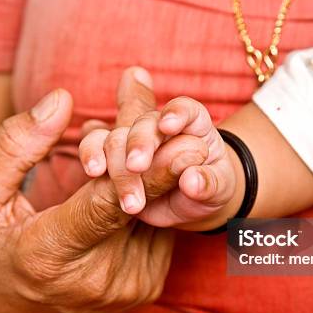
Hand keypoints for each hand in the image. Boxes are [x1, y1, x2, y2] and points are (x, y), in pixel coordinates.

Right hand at [0, 84, 206, 312]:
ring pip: (158, 213)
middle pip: (141, 203)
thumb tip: (62, 99)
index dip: (147, 174)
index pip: (104, 208)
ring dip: (159, 176)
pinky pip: (160, 230)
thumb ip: (13, 146)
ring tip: (154, 145)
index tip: (183, 144)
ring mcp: (128, 287)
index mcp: (48, 253)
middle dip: (159, 156)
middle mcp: (97, 277)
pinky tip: (143, 182)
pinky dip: (156, 200)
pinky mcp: (147, 288)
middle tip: (175, 122)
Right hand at [78, 69, 239, 229]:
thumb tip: (191, 182)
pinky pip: (95, 148)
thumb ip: (208, 183)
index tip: (167, 126)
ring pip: (116, 137)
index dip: (176, 114)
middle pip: (145, 123)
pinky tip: (94, 172)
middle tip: (137, 166)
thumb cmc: (211, 186)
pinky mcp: (113, 159)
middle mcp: (160, 126)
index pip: (185, 109)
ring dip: (116, 162)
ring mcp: (133, 141)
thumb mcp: (220, 188)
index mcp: (193, 124)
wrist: (192, 203)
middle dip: (139, 143)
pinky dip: (92, 157)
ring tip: (125, 194)